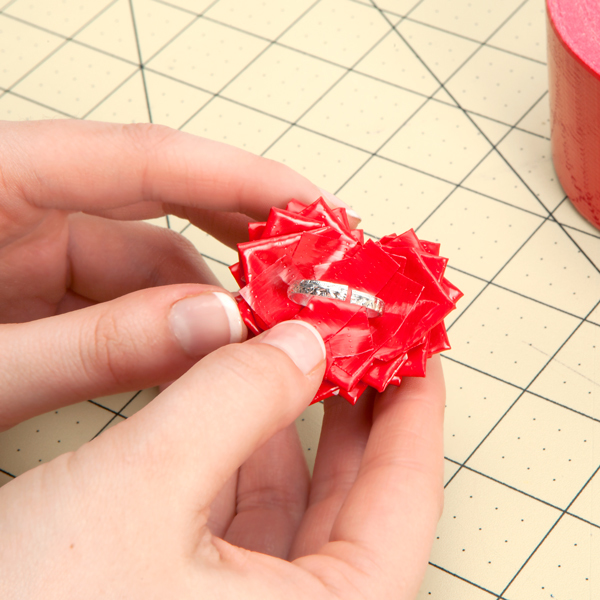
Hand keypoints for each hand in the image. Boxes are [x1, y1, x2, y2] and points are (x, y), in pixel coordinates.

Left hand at [0, 119, 355, 430]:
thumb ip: (97, 346)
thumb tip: (217, 326)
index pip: (149, 158)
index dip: (243, 179)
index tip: (316, 208)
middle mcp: (24, 198)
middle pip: (159, 196)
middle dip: (243, 232)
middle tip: (309, 269)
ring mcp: (28, 240)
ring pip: (144, 257)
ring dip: (207, 295)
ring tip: (264, 332)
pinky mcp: (32, 282)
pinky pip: (118, 292)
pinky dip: (166, 323)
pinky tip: (204, 353)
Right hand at [0, 320, 444, 599]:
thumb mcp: (140, 488)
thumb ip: (232, 400)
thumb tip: (301, 345)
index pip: (407, 498)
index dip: (415, 412)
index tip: (418, 354)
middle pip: (357, 505)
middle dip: (358, 415)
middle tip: (362, 350)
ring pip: (295, 513)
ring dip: (293, 432)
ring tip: (298, 365)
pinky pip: (242, 528)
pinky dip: (242, 463)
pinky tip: (236, 415)